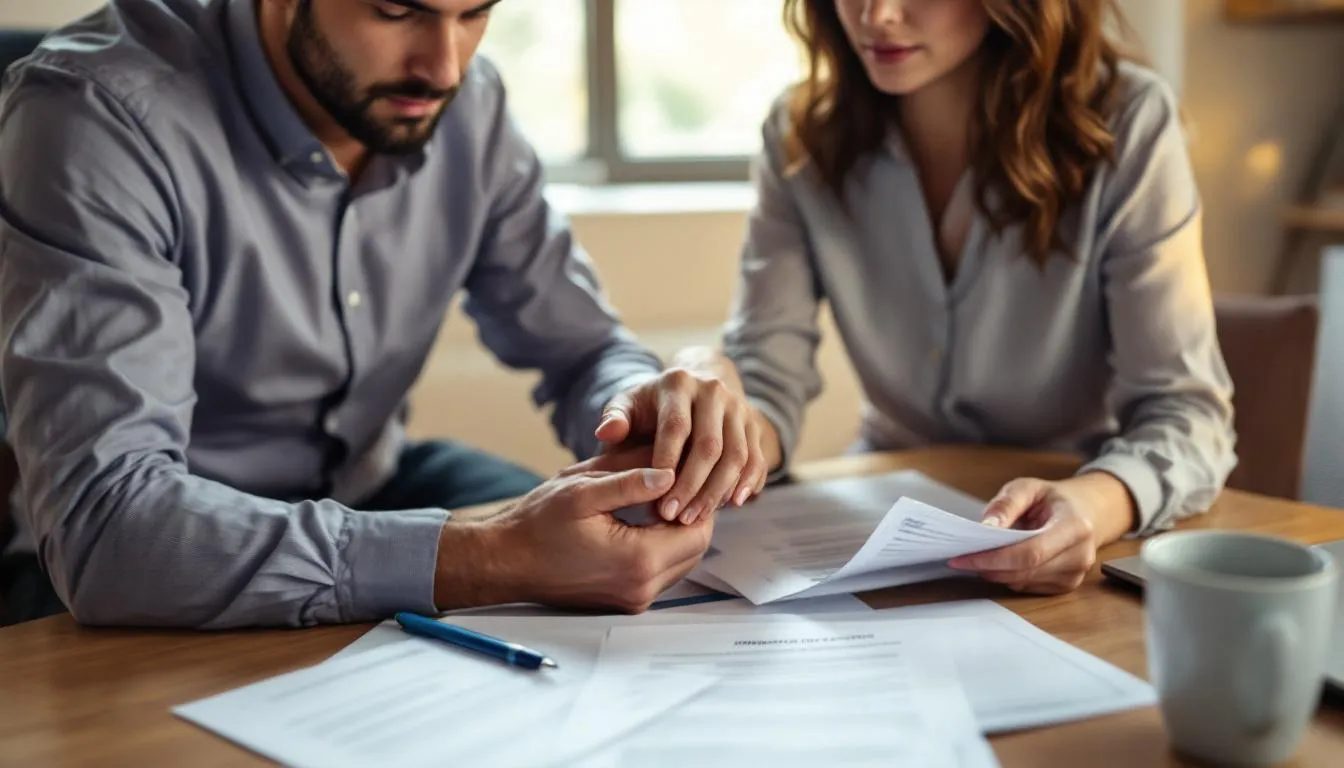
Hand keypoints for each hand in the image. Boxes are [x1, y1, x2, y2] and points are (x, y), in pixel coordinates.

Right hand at [433, 455, 714, 612]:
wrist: (503, 562)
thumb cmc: (536, 524)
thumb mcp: (583, 489)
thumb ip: (631, 480)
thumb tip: (671, 471)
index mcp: (637, 560)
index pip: (697, 529)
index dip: (696, 497)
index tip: (682, 472)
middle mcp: (641, 588)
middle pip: (695, 548)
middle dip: (689, 513)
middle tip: (672, 482)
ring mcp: (634, 599)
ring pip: (681, 561)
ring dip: (676, 530)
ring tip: (655, 498)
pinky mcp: (625, 600)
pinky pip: (661, 571)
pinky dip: (661, 545)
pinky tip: (641, 520)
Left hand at [595, 351, 767, 524]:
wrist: (690, 390)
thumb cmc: (650, 407)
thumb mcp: (627, 405)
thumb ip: (614, 418)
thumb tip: (605, 433)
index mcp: (678, 382)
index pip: (676, 427)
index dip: (666, 464)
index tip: (654, 499)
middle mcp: (713, 390)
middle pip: (709, 445)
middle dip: (692, 485)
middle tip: (675, 516)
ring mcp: (738, 407)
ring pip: (736, 455)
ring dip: (717, 491)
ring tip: (696, 517)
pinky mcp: (754, 424)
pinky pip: (756, 458)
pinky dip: (747, 483)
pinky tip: (733, 505)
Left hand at [946, 473, 1136, 594]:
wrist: (1087, 512)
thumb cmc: (1054, 499)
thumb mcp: (1029, 488)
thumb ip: (1006, 504)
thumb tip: (986, 527)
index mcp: (1075, 527)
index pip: (1031, 552)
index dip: (995, 558)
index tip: (965, 557)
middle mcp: (1080, 555)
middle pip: (1025, 571)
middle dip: (989, 567)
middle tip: (962, 558)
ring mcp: (1075, 574)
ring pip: (1023, 582)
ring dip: (997, 572)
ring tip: (980, 555)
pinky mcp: (1066, 586)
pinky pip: (1028, 587)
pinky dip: (1009, 576)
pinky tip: (1002, 562)